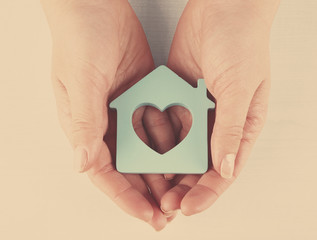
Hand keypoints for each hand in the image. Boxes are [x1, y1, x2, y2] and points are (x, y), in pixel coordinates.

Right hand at [41, 0, 175, 229]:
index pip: (105, 173)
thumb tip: (83, 165)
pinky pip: (158, 124)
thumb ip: (85, 123)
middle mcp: (106, 124)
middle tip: (171, 211)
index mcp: (86, 127)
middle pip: (128, 168)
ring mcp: (126, 111)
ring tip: (182, 188)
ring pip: (146, 150)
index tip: (149, 215)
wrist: (96, 7)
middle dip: (149, 191)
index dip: (126, 198)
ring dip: (163, 169)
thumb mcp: (81, 81)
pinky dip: (171, 140)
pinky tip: (186, 151)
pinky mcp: (143, 96)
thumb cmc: (79, 40)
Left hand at [161, 0, 279, 214]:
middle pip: (199, 165)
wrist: (222, 8)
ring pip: (180, 149)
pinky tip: (143, 152)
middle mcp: (218, 124)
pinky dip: (156, 139)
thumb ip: (231, 129)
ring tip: (150, 185)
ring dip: (166, 167)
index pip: (224, 170)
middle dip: (182, 186)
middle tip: (163, 203)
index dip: (206, 192)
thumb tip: (223, 169)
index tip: (187, 207)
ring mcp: (196, 111)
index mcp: (241, 127)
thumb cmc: (243, 43)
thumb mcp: (242, 88)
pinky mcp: (178, 97)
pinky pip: (166, 123)